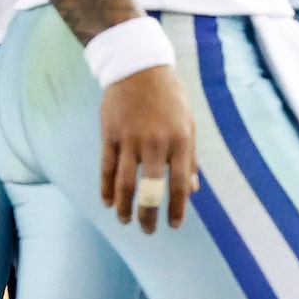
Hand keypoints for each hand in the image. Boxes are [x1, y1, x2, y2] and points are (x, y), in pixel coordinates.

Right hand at [99, 64, 197, 233]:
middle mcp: (155, 142)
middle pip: (150, 189)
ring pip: (125, 183)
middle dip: (148, 215)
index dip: (176, 208)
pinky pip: (107, 168)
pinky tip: (108, 202)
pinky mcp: (110, 134)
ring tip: (125, 221)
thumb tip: (192, 190)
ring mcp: (130, 138)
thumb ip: (189, 158)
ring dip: (125, 207)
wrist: (138, 67)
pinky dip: (106, 188)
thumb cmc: (169, 97)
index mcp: (180, 141)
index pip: (179, 184)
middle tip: (148, 231)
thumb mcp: (188, 123)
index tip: (173, 224)